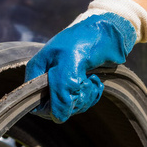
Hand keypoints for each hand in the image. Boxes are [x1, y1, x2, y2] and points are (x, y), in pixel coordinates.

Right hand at [25, 0, 146, 122]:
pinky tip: (96, 83)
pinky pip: (82, 102)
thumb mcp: (71, 63)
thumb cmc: (86, 40)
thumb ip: (61, 90)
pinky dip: (92, 95)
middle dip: (73, 101)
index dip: (52, 106)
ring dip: (85, 97)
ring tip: (91, 80)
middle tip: (84, 83)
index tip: (69, 95)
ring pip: (70, 107)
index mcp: (37, 71)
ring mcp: (63, 82)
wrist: (110, 30)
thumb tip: (58, 116)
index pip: (35, 103)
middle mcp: (47, 79)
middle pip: (54, 108)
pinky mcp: (78, 84)